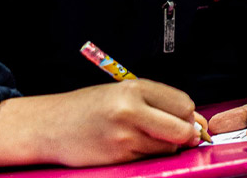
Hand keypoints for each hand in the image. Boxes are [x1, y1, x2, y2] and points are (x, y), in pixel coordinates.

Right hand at [0, 80, 205, 166]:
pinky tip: (129, 145)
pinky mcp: (119, 156)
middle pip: (181, 128)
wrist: (49, 126)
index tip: (182, 119)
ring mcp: (124, 135)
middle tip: (174, 134)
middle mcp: (131, 109)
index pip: (183, 104)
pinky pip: (149, 157)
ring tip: (142, 136)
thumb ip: (159, 104)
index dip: (187, 115)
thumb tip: (196, 123)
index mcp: (135, 88)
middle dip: (184, 134)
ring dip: (164, 145)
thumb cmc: (89, 108)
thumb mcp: (123, 95)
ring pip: (168, 146)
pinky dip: (147, 154)